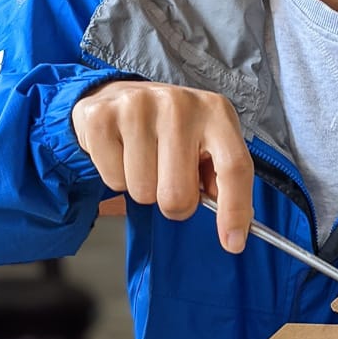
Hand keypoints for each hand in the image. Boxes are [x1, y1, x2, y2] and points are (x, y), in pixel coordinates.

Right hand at [72, 81, 253, 251]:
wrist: (120, 95)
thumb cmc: (172, 128)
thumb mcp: (207, 142)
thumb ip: (222, 178)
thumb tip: (233, 226)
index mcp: (216, 112)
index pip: (234, 167)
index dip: (235, 210)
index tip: (232, 243)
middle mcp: (180, 105)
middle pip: (179, 194)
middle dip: (174, 203)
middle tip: (169, 180)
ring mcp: (139, 107)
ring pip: (143, 192)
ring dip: (144, 188)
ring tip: (145, 160)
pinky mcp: (102, 117)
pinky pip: (113, 180)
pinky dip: (118, 177)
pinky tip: (123, 152)